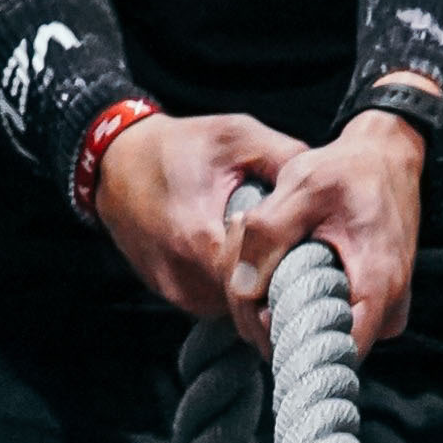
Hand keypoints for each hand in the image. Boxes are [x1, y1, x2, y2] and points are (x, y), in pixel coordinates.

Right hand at [94, 110, 305, 322]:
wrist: (116, 163)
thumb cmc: (178, 146)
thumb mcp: (237, 136)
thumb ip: (285, 157)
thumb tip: (327, 180)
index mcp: (200, 238)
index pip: (259, 280)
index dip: (293, 273)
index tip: (320, 263)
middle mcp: (184, 275)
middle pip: (249, 301)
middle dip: (279, 285)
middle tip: (310, 266)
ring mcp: (175, 290)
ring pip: (233, 307)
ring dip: (256, 289)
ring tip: (277, 260)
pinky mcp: (169, 293)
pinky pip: (215, 301)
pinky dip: (233, 287)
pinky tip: (246, 261)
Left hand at [225, 109, 426, 358]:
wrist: (386, 158)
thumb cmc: (348, 170)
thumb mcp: (303, 187)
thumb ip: (268, 234)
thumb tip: (242, 289)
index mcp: (378, 283)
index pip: (334, 354)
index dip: (288, 345)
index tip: (261, 316)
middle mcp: (388, 310)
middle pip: (319, 348)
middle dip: (273, 322)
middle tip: (252, 280)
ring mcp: (384, 313)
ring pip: (320, 336)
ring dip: (282, 310)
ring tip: (267, 267)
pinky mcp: (374, 308)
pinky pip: (328, 322)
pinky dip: (298, 302)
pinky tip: (284, 269)